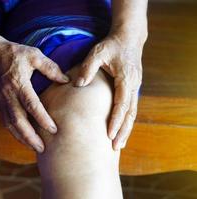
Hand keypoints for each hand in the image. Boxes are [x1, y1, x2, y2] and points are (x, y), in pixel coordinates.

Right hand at [0, 36, 69, 152]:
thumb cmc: (14, 53)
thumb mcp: (34, 55)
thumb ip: (50, 67)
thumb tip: (65, 80)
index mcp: (18, 82)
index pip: (31, 104)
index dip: (42, 118)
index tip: (53, 129)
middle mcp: (8, 95)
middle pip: (18, 121)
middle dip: (30, 137)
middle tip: (43, 148)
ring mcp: (2, 100)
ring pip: (11, 124)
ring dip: (22, 138)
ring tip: (36, 148)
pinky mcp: (0, 103)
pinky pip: (7, 122)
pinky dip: (16, 133)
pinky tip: (25, 139)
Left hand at [75, 32, 145, 150]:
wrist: (129, 37)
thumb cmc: (111, 45)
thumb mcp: (98, 52)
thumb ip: (88, 67)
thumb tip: (78, 84)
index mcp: (125, 78)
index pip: (121, 104)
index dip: (116, 120)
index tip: (109, 134)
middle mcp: (133, 85)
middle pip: (130, 113)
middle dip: (123, 131)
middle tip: (115, 147)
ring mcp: (135, 87)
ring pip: (132, 113)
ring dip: (126, 129)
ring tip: (120, 145)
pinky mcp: (133, 88)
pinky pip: (131, 108)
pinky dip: (126, 121)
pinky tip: (121, 130)